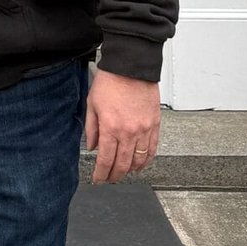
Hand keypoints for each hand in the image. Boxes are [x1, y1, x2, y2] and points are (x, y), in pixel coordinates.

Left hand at [84, 69, 159, 183]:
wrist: (131, 66)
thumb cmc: (111, 81)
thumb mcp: (92, 104)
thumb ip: (91, 128)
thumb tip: (92, 146)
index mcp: (111, 128)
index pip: (106, 160)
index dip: (101, 174)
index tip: (98, 179)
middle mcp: (129, 132)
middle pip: (123, 164)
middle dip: (115, 175)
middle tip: (110, 179)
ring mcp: (144, 129)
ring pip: (139, 160)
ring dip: (131, 170)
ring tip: (124, 173)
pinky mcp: (155, 124)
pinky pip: (152, 149)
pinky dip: (147, 160)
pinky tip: (141, 163)